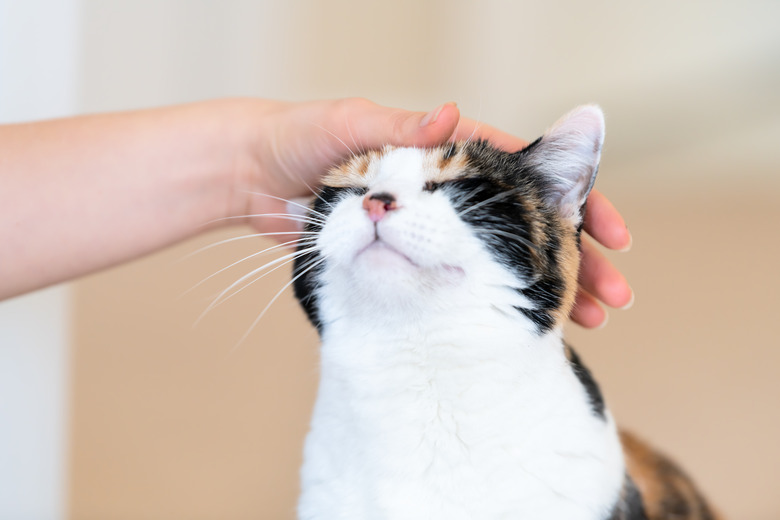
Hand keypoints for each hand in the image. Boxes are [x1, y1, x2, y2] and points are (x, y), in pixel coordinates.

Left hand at [239, 98, 631, 327]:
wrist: (255, 176)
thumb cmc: (298, 140)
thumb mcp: (347, 126)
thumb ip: (398, 128)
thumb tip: (450, 115)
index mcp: (446, 152)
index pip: (525, 174)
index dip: (571, 200)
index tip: (607, 230)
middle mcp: (448, 190)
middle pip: (529, 222)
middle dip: (575, 255)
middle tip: (611, 294)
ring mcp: (433, 227)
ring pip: (507, 257)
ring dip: (550, 286)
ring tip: (586, 320)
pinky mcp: (410, 257)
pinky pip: (464, 282)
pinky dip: (499, 302)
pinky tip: (530, 325)